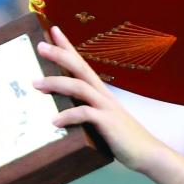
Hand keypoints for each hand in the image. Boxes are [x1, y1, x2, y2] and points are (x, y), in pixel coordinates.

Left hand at [33, 26, 166, 172]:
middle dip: (60, 54)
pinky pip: (86, 114)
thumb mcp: (102, 122)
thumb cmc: (123, 139)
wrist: (147, 153)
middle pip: (80, 68)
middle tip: (40, 45)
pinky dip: (69, 116)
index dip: (68, 46)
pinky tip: (54, 121)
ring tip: (35, 84)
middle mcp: (104, 95)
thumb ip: (85, 114)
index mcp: (101, 93)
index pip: (82, 64)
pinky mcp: (108, 123)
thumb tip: (60, 115)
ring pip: (80, 87)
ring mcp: (107, 107)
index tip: (53, 30)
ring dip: (56, 83)